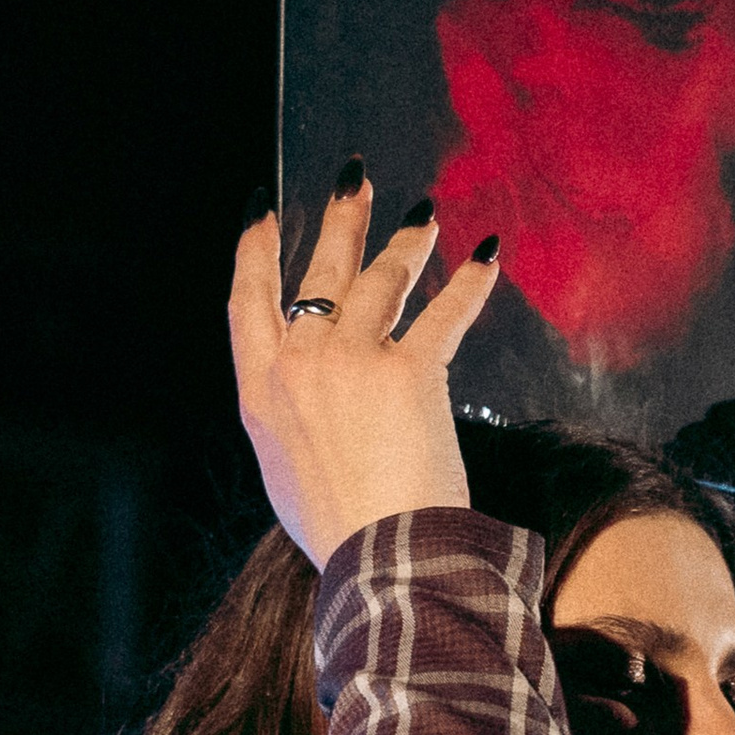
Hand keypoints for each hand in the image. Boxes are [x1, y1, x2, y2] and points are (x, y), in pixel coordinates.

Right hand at [229, 166, 501, 568]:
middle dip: (340, 219)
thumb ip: (291, 422)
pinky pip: (443, 314)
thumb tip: (306, 402)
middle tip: (354, 178)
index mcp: (260, 393)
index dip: (255, 248)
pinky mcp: (410, 371)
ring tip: (424, 217)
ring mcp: (352, 362)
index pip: (248, 299)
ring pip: (380, 281)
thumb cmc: (339, 532)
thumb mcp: (287, 473)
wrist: (381, 556)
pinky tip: (487, 256)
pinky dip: (468, 284)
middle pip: (320, 273)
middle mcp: (300, 365)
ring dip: (406, 243)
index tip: (264, 208)